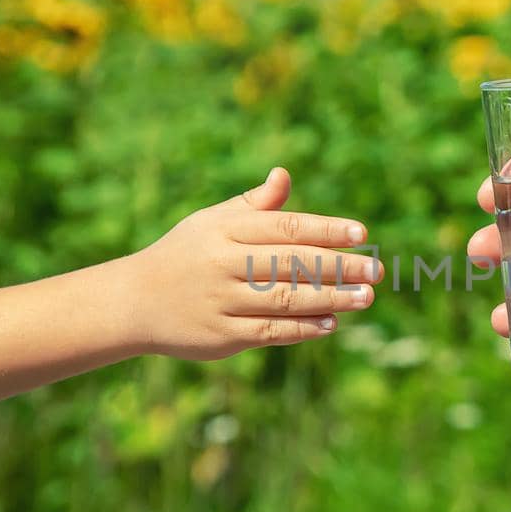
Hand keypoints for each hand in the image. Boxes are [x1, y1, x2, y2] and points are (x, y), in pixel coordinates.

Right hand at [115, 167, 381, 359]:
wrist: (134, 301)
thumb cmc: (186, 254)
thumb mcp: (212, 222)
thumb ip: (254, 205)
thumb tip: (284, 176)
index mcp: (225, 230)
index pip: (285, 227)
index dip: (326, 229)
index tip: (362, 233)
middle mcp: (223, 264)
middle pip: (291, 263)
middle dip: (338, 267)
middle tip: (376, 270)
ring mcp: (221, 301)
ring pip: (285, 299)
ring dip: (330, 299)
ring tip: (365, 298)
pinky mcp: (220, 335)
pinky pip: (269, 332)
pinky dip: (302, 329)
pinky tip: (331, 324)